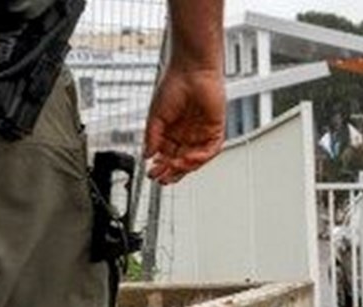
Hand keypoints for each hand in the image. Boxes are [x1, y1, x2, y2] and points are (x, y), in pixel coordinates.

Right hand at [144, 66, 225, 184]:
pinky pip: (210, 150)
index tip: (152, 174)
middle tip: (163, 179)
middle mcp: (186, 134)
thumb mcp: (156, 115)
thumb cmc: (175, 85)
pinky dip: (200, 157)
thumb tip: (147, 154)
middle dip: (171, 172)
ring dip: (185, 167)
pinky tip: (190, 159)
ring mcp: (201, 133)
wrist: (192, 71)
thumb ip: (152, 136)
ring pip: (195, 159)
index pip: (167, 156)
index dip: (160, 167)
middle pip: (180, 161)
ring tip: (174, 168)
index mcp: (171, 131)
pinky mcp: (215, 130)